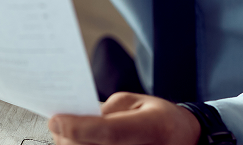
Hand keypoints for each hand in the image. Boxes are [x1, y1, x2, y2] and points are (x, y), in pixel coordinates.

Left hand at [48, 93, 201, 144]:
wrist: (187, 140)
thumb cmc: (158, 117)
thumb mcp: (135, 102)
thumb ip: (108, 110)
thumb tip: (77, 116)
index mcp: (152, 127)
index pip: (109, 132)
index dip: (78, 127)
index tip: (55, 119)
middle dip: (68, 138)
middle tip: (57, 123)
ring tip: (66, 133)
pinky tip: (79, 141)